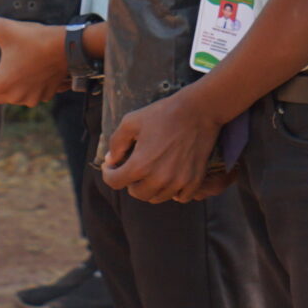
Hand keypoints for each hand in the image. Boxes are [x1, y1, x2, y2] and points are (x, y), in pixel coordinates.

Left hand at [0, 14, 67, 106]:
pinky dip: (26, 91)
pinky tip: (26, 82)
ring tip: (4, 81)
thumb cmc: (34, 40)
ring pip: (13, 98)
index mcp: (1, 82)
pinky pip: (31, 96)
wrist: (67, 48)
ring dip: (6, 92)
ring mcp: (32, 97)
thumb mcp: (5, 28)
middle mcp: (15, 95)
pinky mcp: (46, 94)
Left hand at [104, 89, 227, 203]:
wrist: (198, 110)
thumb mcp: (131, 121)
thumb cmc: (163, 114)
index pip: (114, 182)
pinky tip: (171, 178)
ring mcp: (178, 182)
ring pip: (157, 197)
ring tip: (153, 172)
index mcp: (140, 164)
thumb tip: (111, 160)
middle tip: (134, 168)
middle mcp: (159, 178)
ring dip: (151, 187)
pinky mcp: (194, 181)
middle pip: (136, 193)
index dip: (109, 174)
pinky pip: (180, 197)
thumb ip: (116, 143)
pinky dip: (174, 191)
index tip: (111, 167)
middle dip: (131, 181)